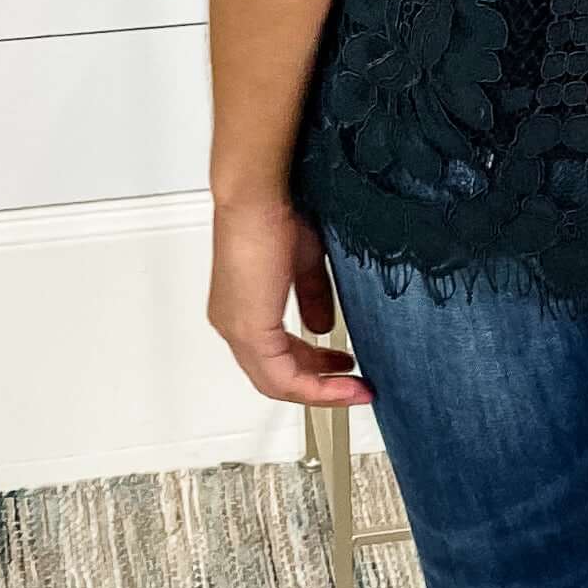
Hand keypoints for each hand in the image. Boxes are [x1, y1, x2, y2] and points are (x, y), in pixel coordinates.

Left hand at [209, 196, 373, 405]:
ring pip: (277, 382)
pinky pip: (281, 377)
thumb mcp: (303, 263)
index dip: (313, 369)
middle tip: (353, 385)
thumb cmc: (277, 211)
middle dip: (320, 385)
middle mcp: (234, 323)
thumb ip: (313, 298)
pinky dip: (314, 387)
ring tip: (354, 390)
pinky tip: (342, 383)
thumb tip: (321, 327)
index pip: (274, 356)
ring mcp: (239, 329)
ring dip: (319, 391)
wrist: (261, 195)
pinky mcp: (250, 331)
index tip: (346, 368)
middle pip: (275, 376)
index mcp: (243, 307)